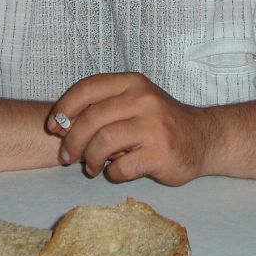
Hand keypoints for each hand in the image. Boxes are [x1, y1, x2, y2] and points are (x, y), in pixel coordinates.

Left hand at [47, 72, 211, 185]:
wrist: (202, 139)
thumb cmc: (158, 123)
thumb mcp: (133, 104)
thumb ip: (102, 109)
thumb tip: (61, 127)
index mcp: (132, 83)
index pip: (87, 88)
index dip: (64, 108)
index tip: (53, 127)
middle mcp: (143, 100)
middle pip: (92, 118)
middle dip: (72, 141)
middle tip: (67, 155)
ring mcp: (154, 126)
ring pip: (103, 142)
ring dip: (90, 159)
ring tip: (91, 167)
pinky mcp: (160, 153)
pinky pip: (121, 167)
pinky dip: (112, 173)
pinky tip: (117, 171)